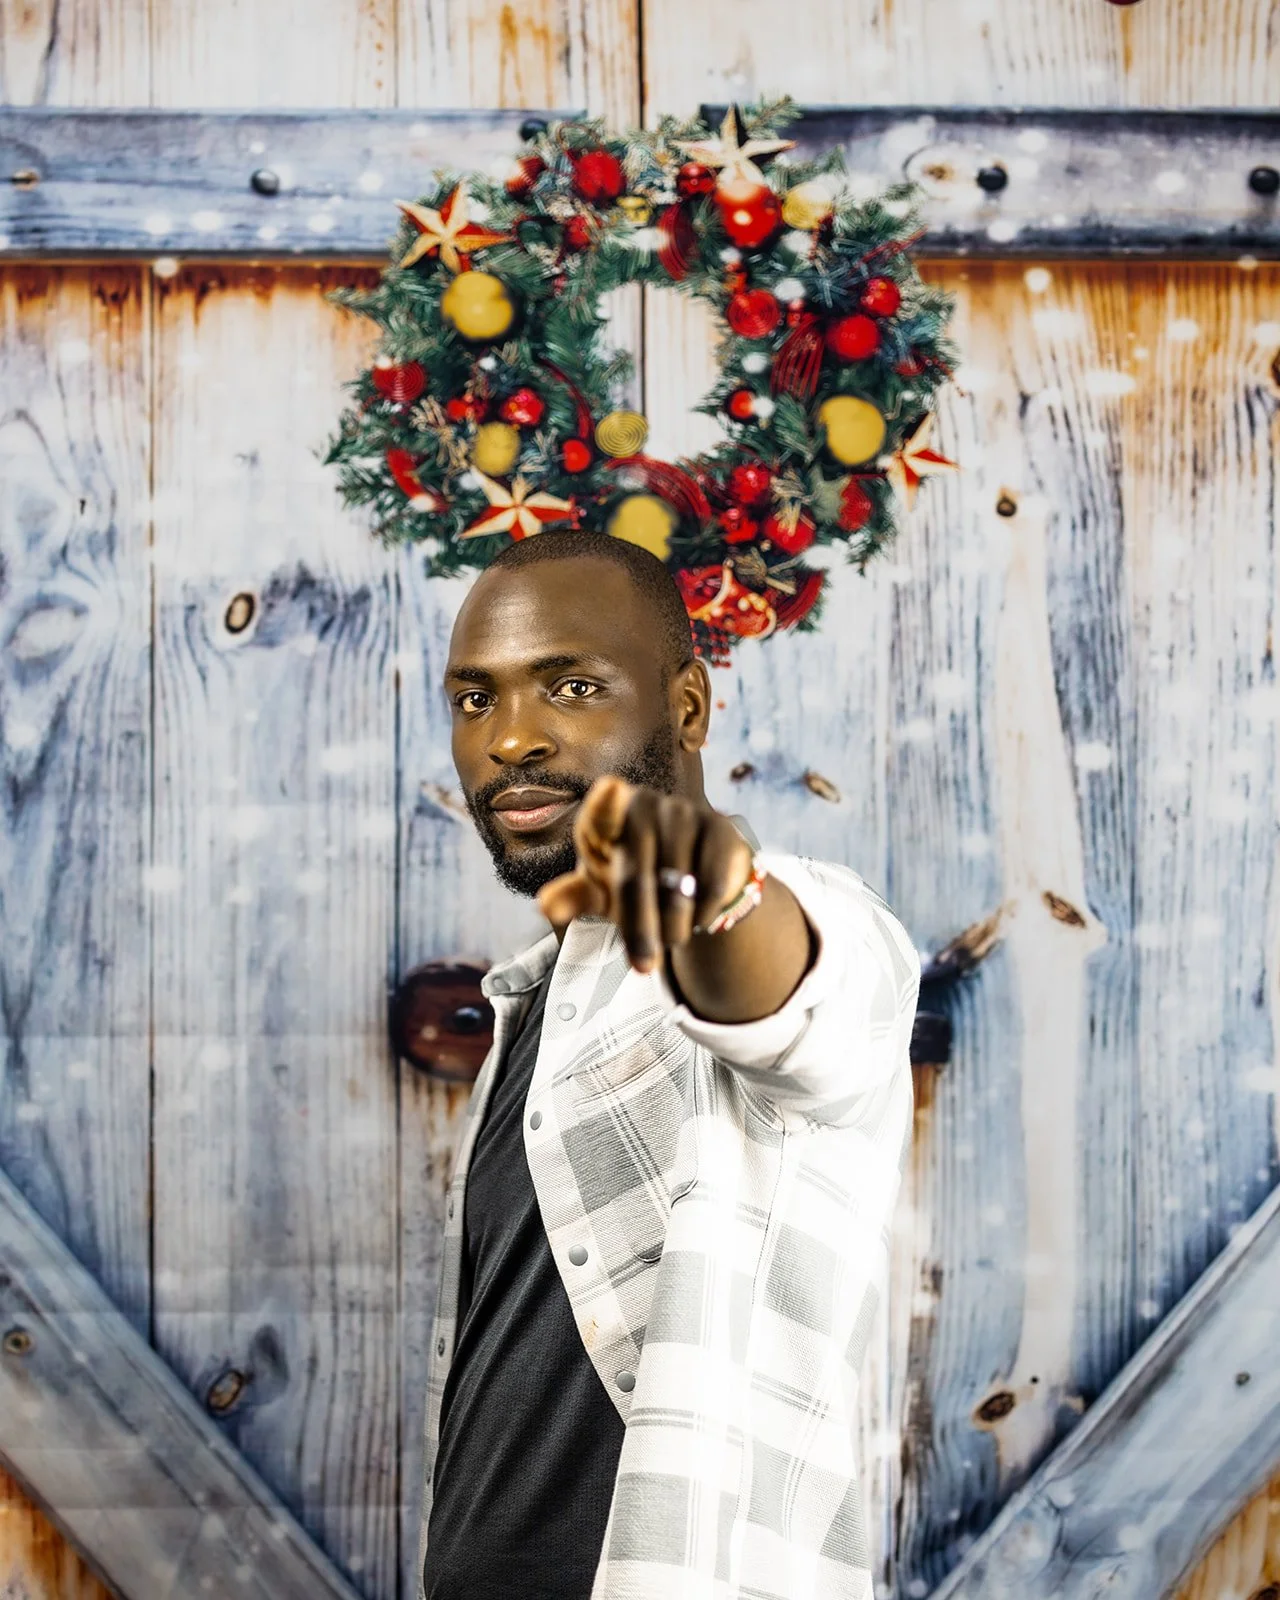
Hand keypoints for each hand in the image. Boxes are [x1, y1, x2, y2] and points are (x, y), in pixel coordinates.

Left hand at [536, 777, 755, 972]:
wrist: (689, 875)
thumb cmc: (633, 877)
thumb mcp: (600, 890)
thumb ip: (573, 897)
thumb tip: (545, 907)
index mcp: (604, 816)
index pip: (601, 810)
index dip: (606, 803)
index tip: (611, 791)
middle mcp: (644, 805)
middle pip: (636, 878)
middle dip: (640, 929)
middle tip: (643, 967)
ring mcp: (684, 812)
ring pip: (677, 887)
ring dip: (674, 928)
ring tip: (671, 939)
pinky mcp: (719, 829)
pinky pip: (711, 884)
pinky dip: (703, 914)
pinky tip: (697, 920)